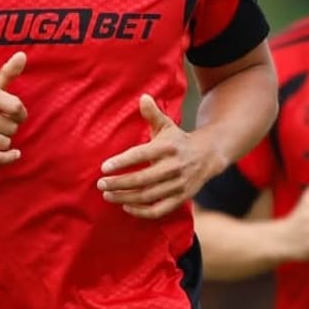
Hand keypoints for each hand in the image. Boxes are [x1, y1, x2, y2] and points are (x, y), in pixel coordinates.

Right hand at [0, 52, 26, 163]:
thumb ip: (7, 72)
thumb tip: (22, 55)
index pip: (17, 107)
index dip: (21, 114)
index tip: (16, 115)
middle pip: (12, 127)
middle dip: (10, 128)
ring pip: (5, 143)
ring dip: (4, 141)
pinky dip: (8, 157)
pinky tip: (14, 154)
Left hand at [98, 94, 215, 219]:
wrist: (208, 156)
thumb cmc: (177, 140)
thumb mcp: (166, 125)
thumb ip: (152, 114)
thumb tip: (143, 97)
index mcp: (168, 147)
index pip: (141, 155)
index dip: (122, 162)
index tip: (104, 167)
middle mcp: (174, 167)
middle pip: (142, 179)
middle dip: (118, 183)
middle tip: (100, 183)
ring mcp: (178, 185)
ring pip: (148, 196)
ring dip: (125, 198)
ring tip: (107, 195)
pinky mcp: (181, 198)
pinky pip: (159, 210)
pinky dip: (141, 212)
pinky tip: (126, 206)